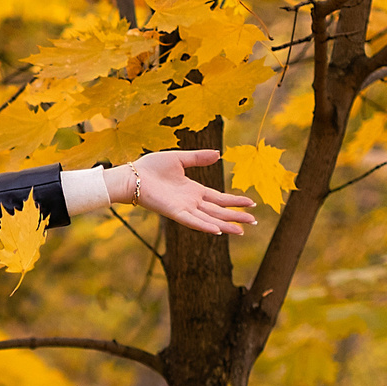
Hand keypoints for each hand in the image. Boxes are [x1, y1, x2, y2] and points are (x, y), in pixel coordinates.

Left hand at [109, 149, 257, 235]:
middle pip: (218, 211)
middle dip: (236, 216)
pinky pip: (192, 221)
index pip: (219, 198)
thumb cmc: (151, 167)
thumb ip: (198, 158)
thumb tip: (219, 154)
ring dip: (226, 225)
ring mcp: (184, 208)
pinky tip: (218, 231)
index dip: (234, 201)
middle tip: (254, 222)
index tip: (251, 204)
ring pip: (209, 219)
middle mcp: (191, 202)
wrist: (133, 176)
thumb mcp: (180, 159)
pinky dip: (205, 225)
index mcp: (194, 190)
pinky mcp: (174, 212)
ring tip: (242, 231)